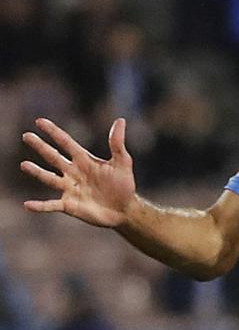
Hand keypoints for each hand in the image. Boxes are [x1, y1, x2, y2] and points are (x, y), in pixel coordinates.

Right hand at [21, 118, 136, 227]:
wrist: (123, 209)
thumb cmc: (123, 184)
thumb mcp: (122, 161)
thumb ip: (117, 143)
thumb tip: (120, 120)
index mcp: (84, 160)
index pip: (66, 143)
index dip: (54, 132)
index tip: (40, 121)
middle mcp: (73, 172)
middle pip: (53, 157)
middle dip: (41, 147)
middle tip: (26, 136)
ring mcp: (69, 188)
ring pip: (49, 178)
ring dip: (37, 172)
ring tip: (24, 165)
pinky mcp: (69, 205)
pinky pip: (51, 205)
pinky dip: (40, 206)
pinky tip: (28, 205)